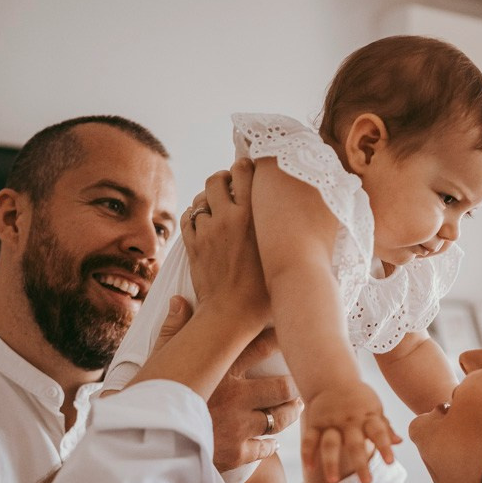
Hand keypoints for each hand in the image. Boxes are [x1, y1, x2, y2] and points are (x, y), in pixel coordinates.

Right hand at [156, 298, 301, 470]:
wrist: (143, 445)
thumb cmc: (149, 400)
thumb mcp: (159, 363)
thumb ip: (174, 332)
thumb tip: (179, 300)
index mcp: (219, 371)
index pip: (260, 348)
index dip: (279, 341)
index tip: (290, 336)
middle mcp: (235, 398)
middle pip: (282, 388)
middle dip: (293, 386)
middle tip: (299, 384)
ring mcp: (237, 427)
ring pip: (279, 418)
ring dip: (289, 413)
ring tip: (294, 408)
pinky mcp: (235, 453)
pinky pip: (264, 448)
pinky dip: (270, 444)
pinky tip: (271, 441)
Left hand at [181, 159, 269, 331]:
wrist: (231, 315)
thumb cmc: (264, 292)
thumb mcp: (280, 255)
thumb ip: (282, 231)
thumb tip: (293, 217)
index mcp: (251, 217)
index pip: (244, 172)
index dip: (246, 167)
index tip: (249, 171)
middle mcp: (226, 218)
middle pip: (216, 179)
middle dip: (222, 179)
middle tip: (231, 187)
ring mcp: (206, 231)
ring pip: (200, 199)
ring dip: (208, 199)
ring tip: (217, 208)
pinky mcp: (192, 245)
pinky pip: (188, 218)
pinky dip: (195, 216)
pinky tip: (205, 224)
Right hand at [301, 382, 400, 482]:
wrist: (333, 379)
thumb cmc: (360, 399)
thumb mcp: (375, 409)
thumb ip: (385, 427)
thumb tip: (398, 442)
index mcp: (367, 416)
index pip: (378, 432)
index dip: (385, 446)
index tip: (390, 462)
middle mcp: (349, 420)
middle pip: (354, 443)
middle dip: (360, 463)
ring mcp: (330, 422)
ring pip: (329, 443)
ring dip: (331, 462)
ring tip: (333, 481)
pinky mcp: (314, 423)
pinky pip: (309, 439)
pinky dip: (307, 453)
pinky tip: (309, 468)